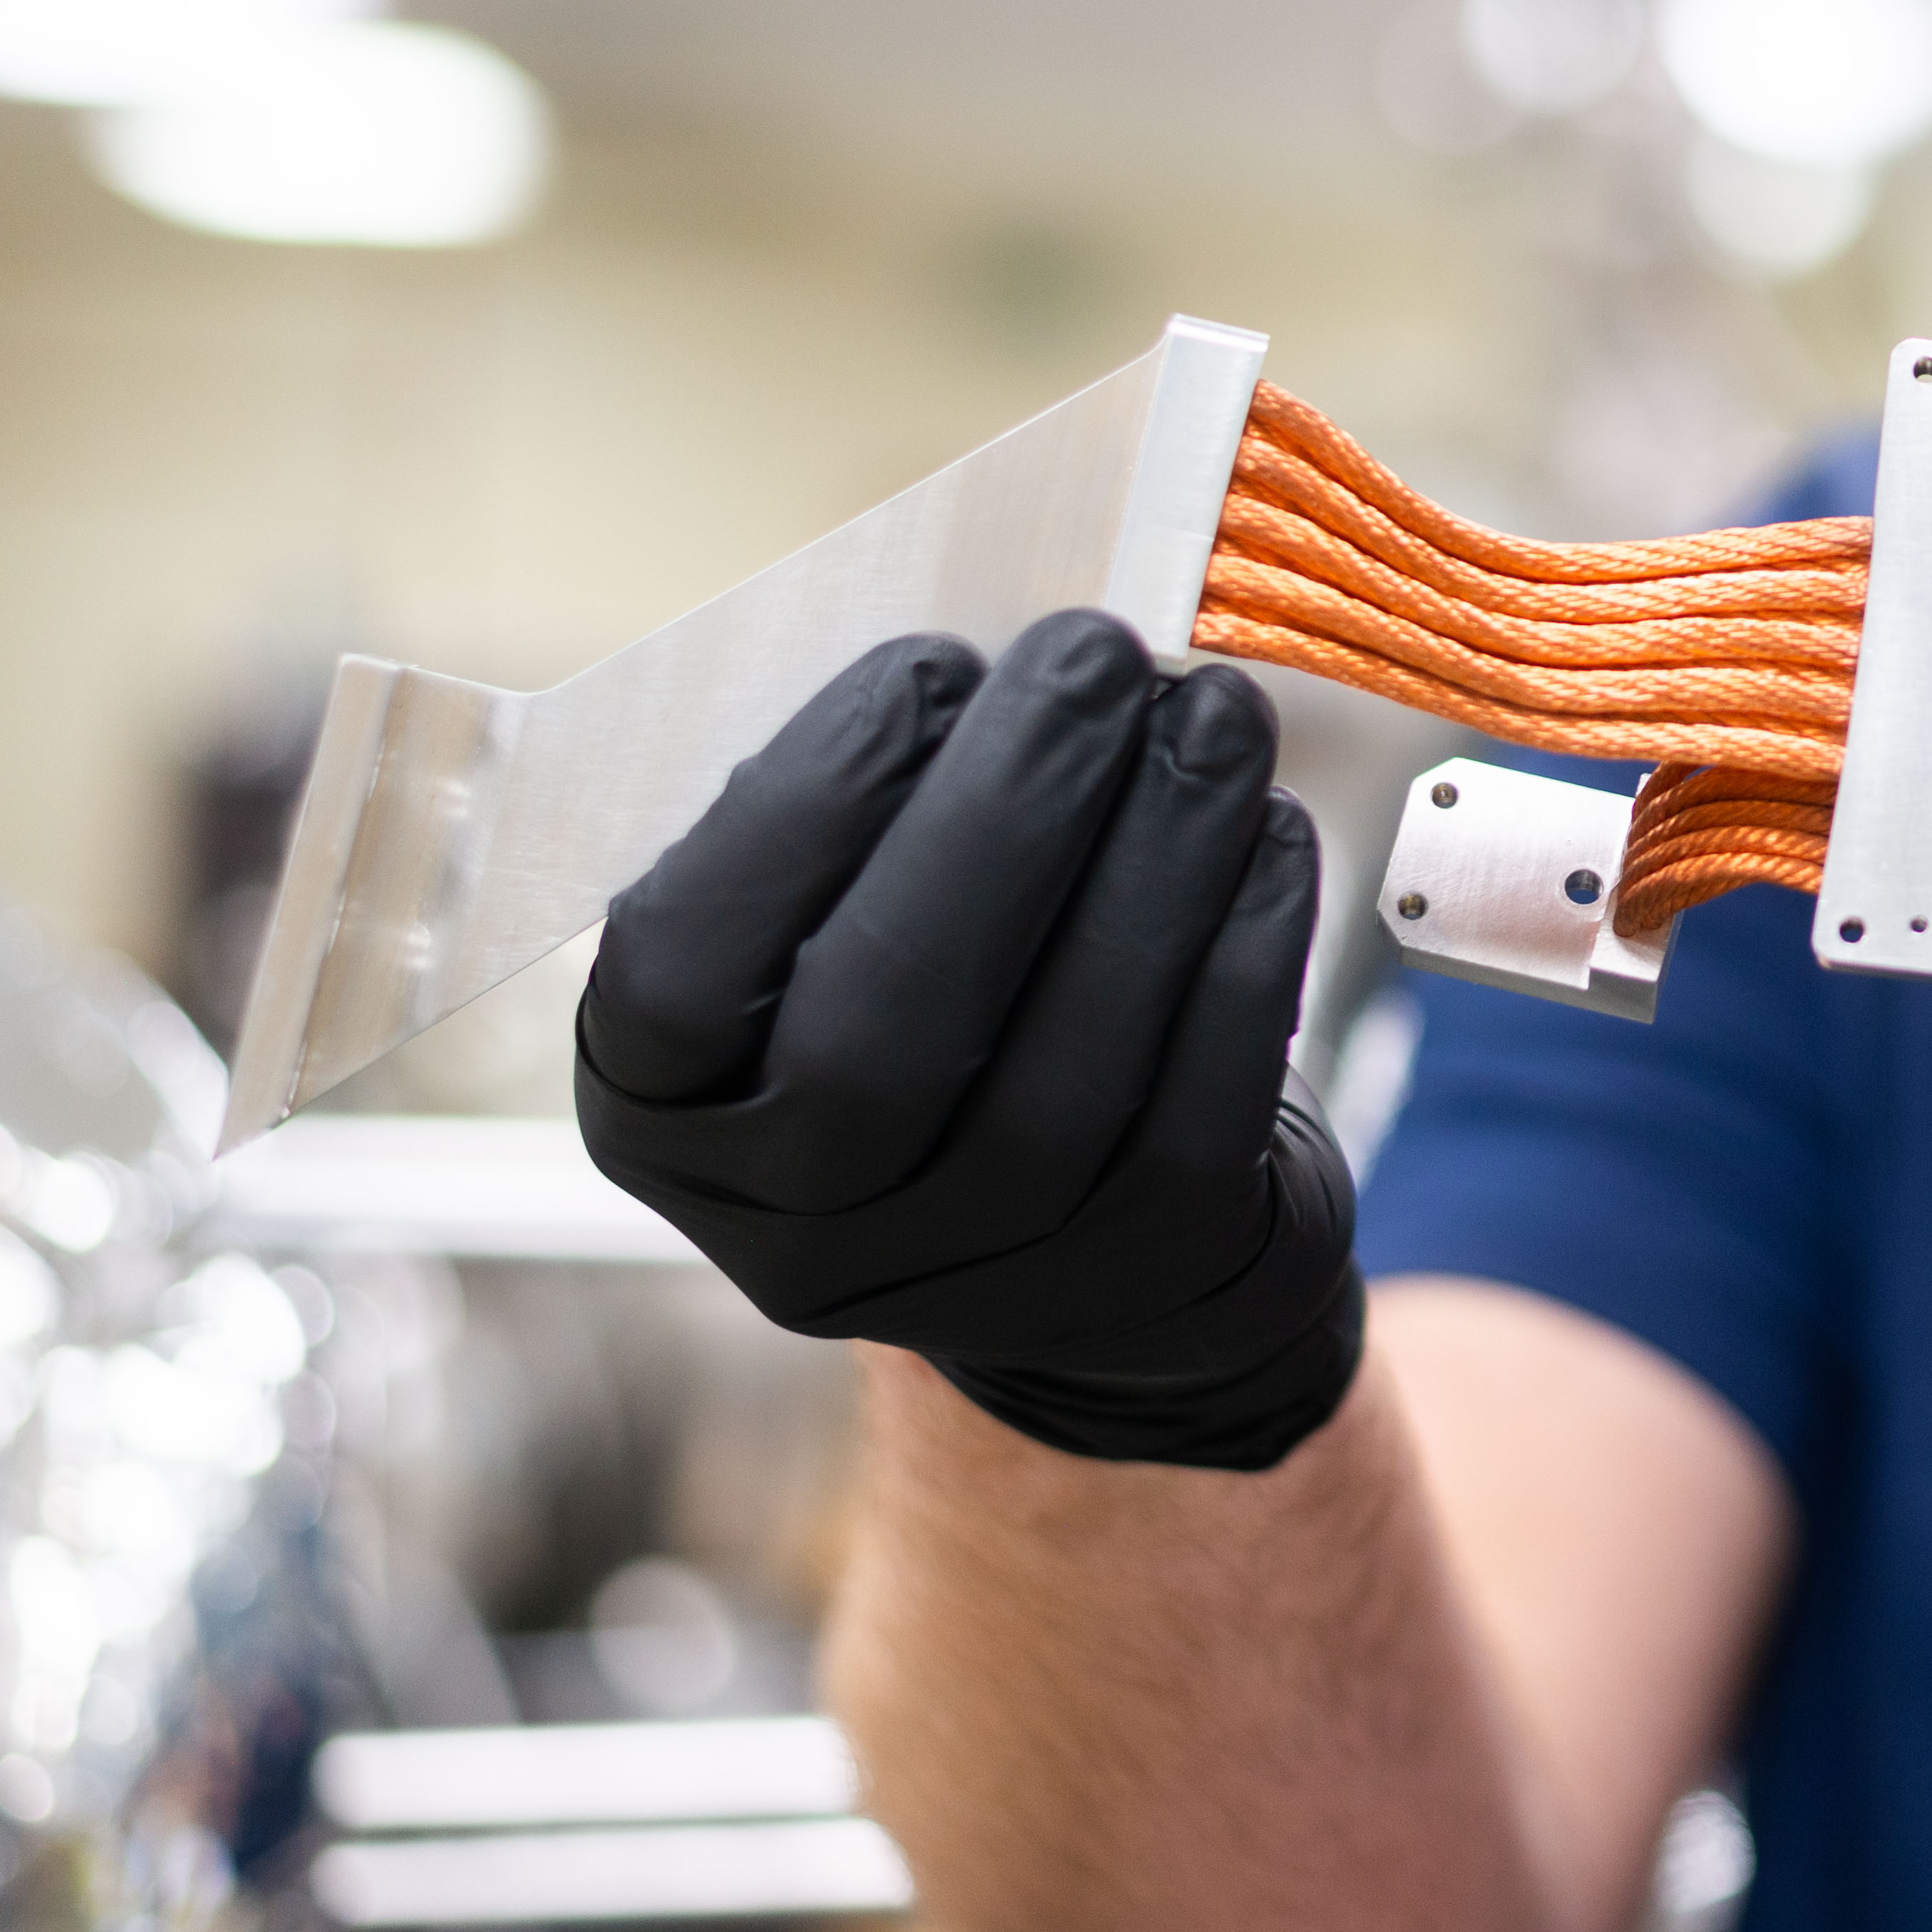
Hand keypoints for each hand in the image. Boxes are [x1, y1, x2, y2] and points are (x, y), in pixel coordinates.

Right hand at [576, 611, 1360, 1472]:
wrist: (1090, 1227)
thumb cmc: (946, 998)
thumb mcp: (834, 917)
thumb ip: (866, 813)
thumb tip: (996, 664)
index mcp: (667, 1108)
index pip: (677, 973)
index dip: (802, 810)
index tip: (926, 665)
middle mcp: (792, 1222)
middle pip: (878, 1035)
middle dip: (1003, 815)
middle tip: (1095, 656)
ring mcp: (969, 1275)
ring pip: (1065, 1072)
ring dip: (1157, 856)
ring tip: (1215, 713)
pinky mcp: (1143, 1274)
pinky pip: (1202, 1106)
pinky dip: (1246, 945)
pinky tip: (1264, 827)